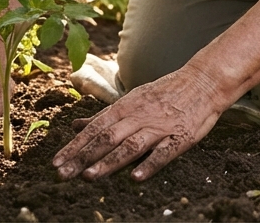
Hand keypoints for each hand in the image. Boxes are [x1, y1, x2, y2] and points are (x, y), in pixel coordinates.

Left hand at [52, 64, 230, 180]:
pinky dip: (149, 164)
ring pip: (130, 145)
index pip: (94, 129)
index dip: (75, 146)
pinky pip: (163, 153)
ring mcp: (159, 127)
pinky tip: (136, 177)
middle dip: (83, 157)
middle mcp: (138, 116)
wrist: (202, 82)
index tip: (56, 162)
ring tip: (90, 176)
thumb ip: (105, 116)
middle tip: (63, 174)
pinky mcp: (179, 137)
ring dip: (109, 161)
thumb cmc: (165, 93)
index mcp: (125, 107)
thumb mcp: (132, 99)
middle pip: (107, 138)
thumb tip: (76, 126)